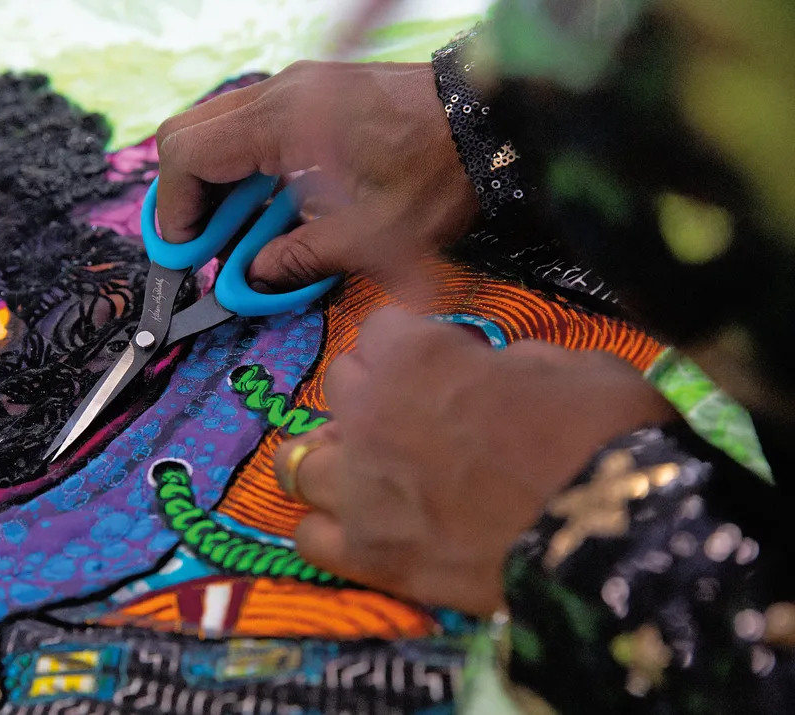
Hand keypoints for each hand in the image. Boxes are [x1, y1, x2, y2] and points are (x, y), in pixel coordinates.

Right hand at [155, 61, 477, 288]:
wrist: (494, 123)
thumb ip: (298, 259)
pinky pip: (254, 126)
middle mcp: (280, 93)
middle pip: (191, 134)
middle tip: (203, 247)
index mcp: (281, 122)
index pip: (188, 156)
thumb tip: (253, 279)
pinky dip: (246, 167)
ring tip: (237, 235)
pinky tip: (271, 206)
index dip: (174, 211)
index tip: (187, 255)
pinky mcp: (317, 93)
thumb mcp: (369, 237)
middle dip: (187, 196)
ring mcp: (298, 87)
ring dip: (217, 183)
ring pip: (220, 129)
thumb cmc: (437, 177)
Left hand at [274, 308, 676, 613]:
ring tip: (369, 473)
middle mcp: (366, 414)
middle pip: (338, 386)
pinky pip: (309, 537)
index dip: (414, 344)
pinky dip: (329, 530)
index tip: (445, 364)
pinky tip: (360, 529)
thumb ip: (506, 360)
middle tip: (415, 417)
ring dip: (333, 458)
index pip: (380, 327)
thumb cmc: (601, 434)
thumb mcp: (567, 364)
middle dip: (372, 392)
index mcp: (413, 354)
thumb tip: (488, 370)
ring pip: (299, 461)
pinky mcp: (366, 556)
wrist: (615, 535)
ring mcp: (357, 489)